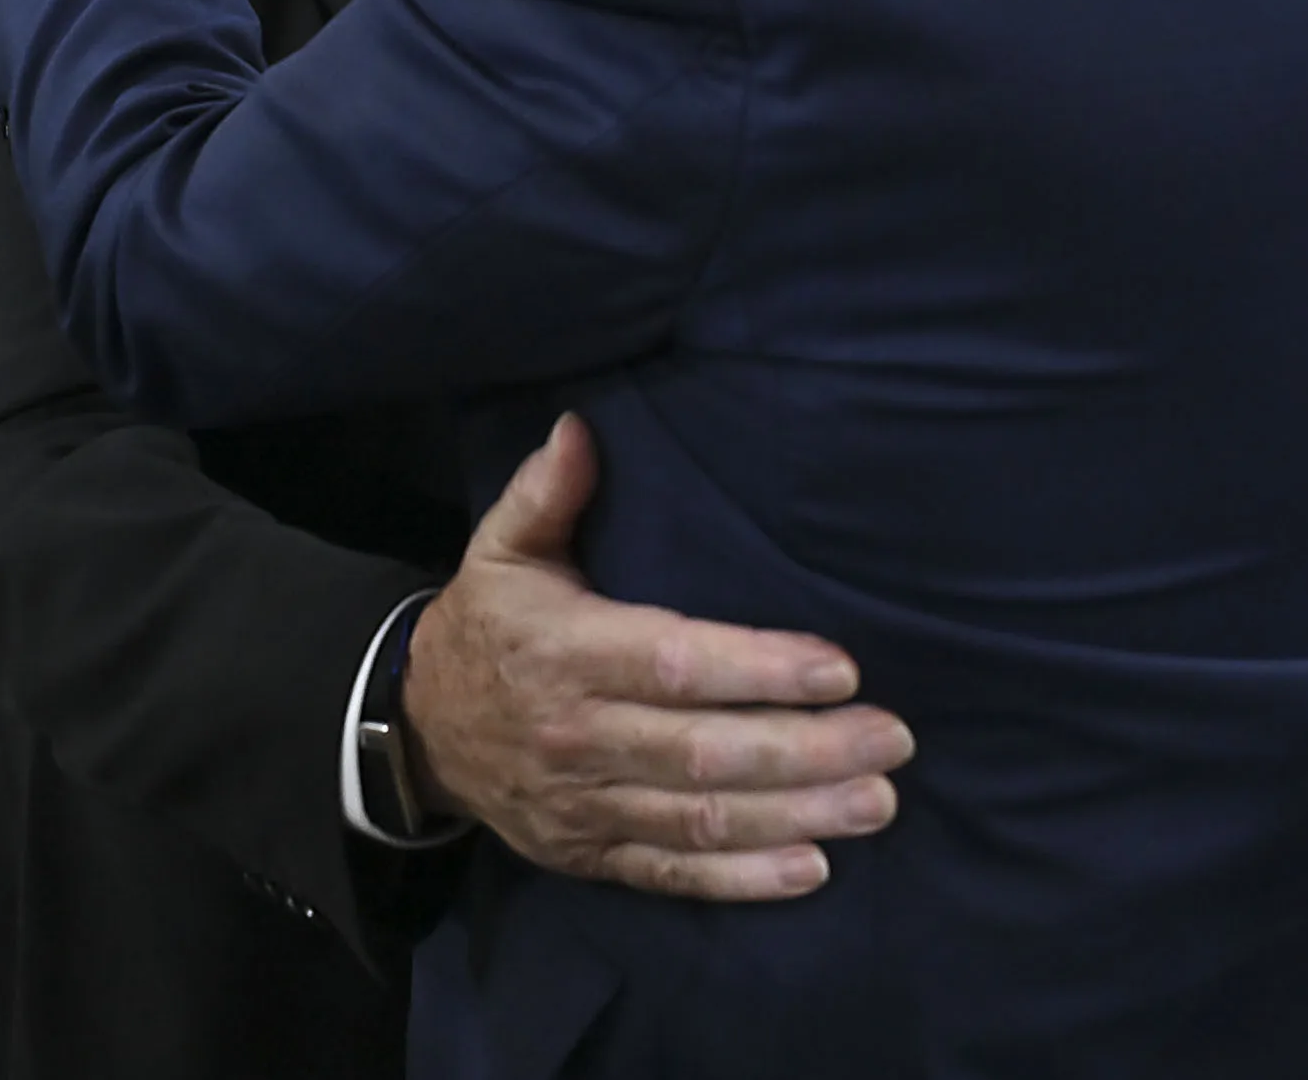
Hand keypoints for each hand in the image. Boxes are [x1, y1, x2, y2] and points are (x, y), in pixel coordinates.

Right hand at [405, 417, 910, 900]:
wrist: (416, 730)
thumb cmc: (487, 626)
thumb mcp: (499, 549)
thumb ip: (546, 491)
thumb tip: (581, 427)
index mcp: (563, 651)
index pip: (672, 663)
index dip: (757, 669)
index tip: (840, 668)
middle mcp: (576, 734)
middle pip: (701, 753)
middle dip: (804, 750)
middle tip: (892, 738)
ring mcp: (583, 804)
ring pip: (699, 819)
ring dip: (796, 816)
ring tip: (877, 800)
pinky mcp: (589, 855)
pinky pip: (672, 873)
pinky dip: (743, 880)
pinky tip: (813, 867)